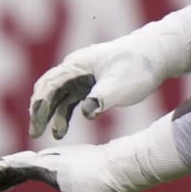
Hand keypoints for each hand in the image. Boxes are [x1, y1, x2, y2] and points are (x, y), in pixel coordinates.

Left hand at [0, 144, 139, 191]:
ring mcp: (49, 161)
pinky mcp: (51, 163)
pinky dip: (6, 168)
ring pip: (14, 166)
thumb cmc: (109, 187)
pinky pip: (23, 165)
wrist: (123, 173)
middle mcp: (49, 162)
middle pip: (13, 170)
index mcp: (55, 170)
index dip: (3, 183)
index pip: (22, 175)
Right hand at [28, 38, 162, 139]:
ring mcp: (81, 76)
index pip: (50, 84)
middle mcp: (74, 68)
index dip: (41, 105)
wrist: (155, 55)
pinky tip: (62, 129)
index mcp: (77, 64)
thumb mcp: (119, 86)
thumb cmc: (137, 68)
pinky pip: (69, 100)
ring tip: (53, 136)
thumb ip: (101, 98)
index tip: (37, 123)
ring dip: (52, 115)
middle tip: (35, 133)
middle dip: (39, 112)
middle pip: (48, 90)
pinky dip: (63, 114)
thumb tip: (86, 113)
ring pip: (57, 97)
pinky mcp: (89, 84)